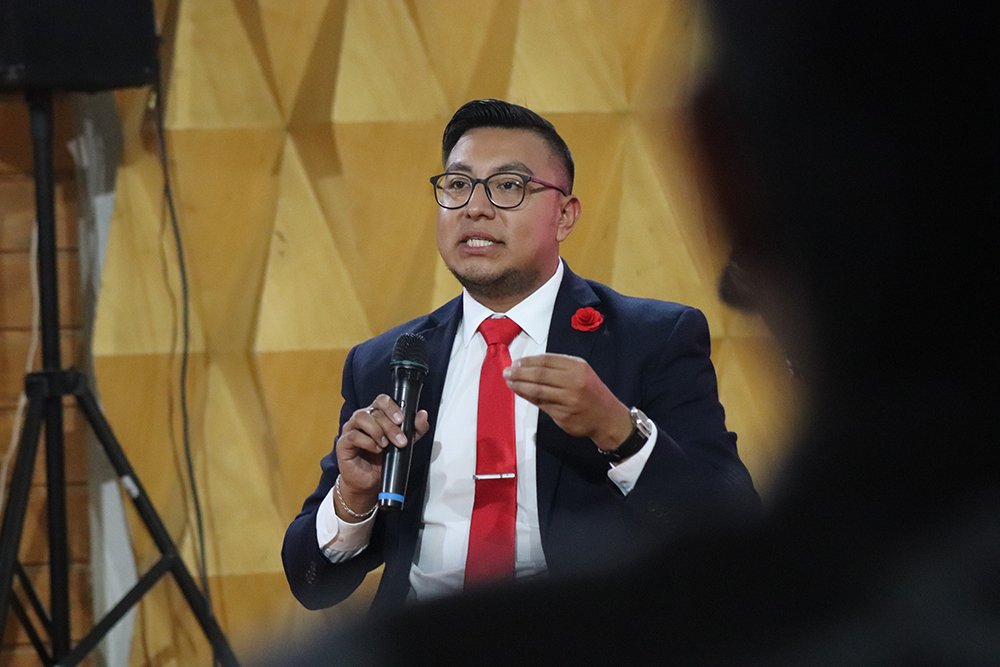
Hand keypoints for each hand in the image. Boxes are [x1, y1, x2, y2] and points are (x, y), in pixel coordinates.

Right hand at [334, 394, 429, 515]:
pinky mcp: (343, 443)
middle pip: (375, 410)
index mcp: (377, 415)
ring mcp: (351, 429)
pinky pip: (354, 435)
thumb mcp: (404, 444)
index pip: (382, 400)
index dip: (392, 407)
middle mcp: (363, 419)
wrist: (369, 482)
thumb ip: (415, 430)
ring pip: (362, 417)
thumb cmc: (383, 460)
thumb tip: (423, 415)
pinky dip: (368, 442)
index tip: (401, 420)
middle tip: (400, 441)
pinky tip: (376, 449)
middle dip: (391, 426)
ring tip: (385, 445)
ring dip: (377, 431)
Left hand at [504, 353, 632, 450]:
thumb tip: (528, 366)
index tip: (515, 362)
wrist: (607, 418)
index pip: (546, 360)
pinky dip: (527, 397)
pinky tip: (519, 393)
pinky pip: (541, 403)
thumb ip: (559, 368)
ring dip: (520, 385)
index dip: (528, 361)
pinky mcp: (563, 414)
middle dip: (520, 372)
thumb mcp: (581, 373)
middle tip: (506, 372)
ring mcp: (568, 399)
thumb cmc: (591, 393)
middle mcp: (573, 381)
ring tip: (509, 382)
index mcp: (577, 366)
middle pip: (540, 374)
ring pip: (537, 389)